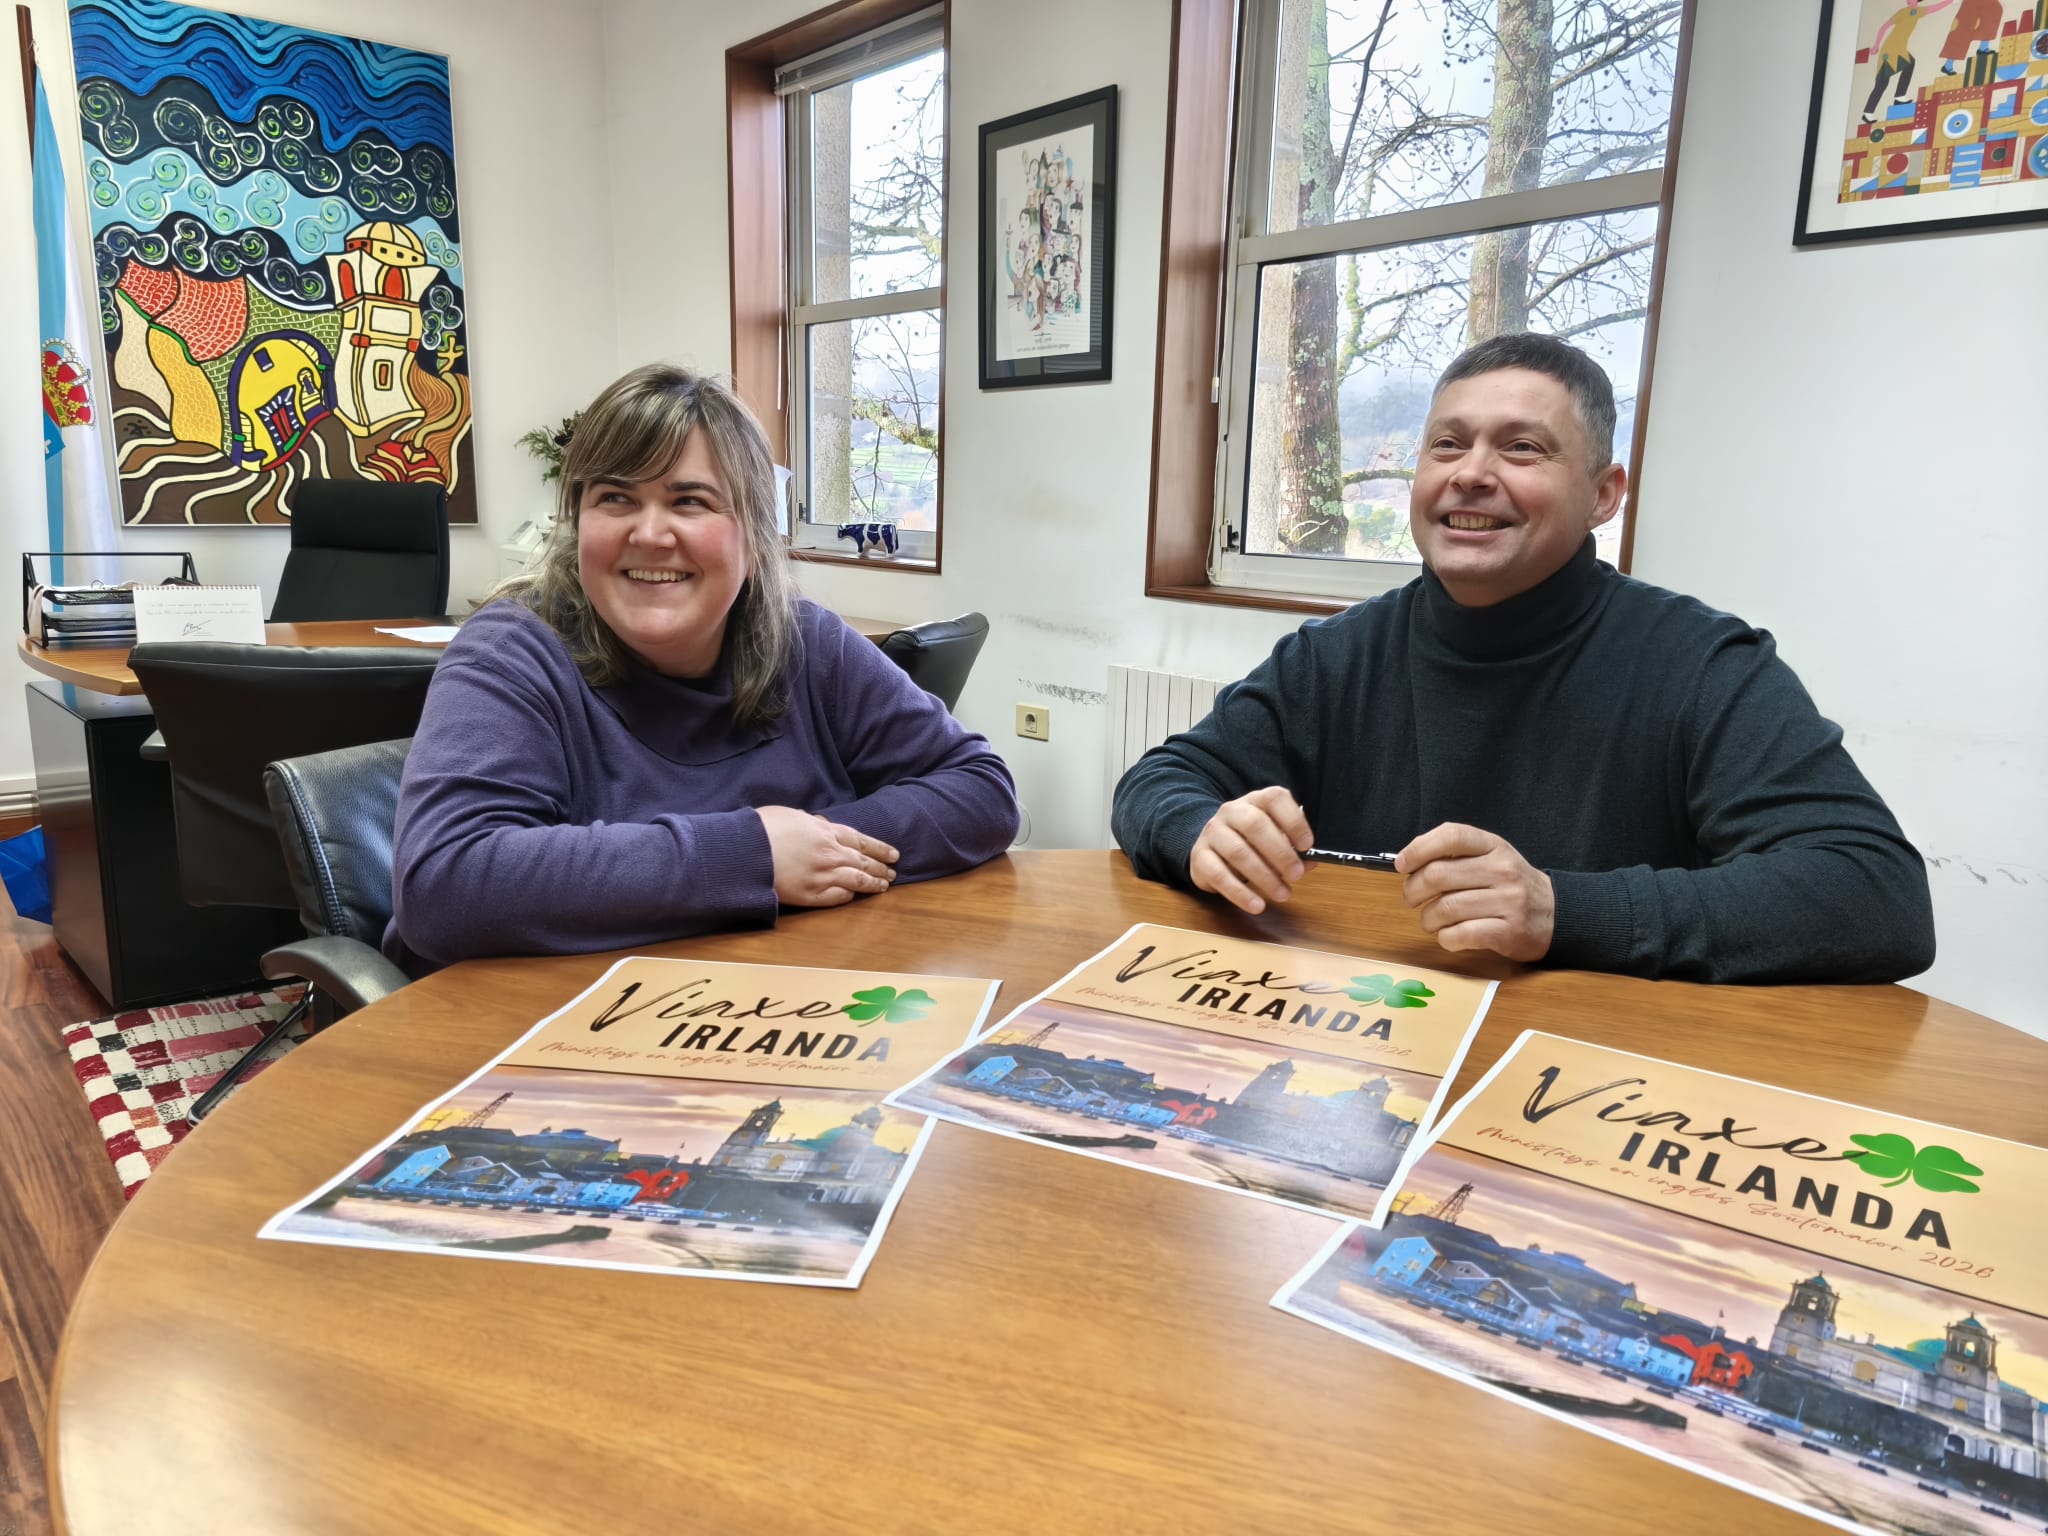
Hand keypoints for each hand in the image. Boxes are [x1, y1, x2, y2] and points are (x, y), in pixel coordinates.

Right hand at [756, 806, 897, 907]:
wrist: (744, 851)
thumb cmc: (762, 828)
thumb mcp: (791, 815)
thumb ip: (811, 823)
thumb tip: (821, 826)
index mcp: (825, 831)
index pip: (861, 840)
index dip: (879, 848)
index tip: (893, 854)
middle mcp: (829, 853)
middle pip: (863, 862)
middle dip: (880, 868)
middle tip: (892, 873)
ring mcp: (821, 876)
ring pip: (856, 881)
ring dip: (872, 884)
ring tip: (883, 887)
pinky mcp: (809, 895)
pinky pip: (836, 897)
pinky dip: (848, 896)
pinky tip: (854, 895)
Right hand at [1189, 786, 1312, 914]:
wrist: (1211, 846)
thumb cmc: (1251, 842)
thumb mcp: (1274, 838)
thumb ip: (1293, 847)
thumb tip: (1310, 862)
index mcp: (1255, 801)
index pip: (1275, 799)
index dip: (1294, 821)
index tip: (1308, 845)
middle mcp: (1231, 811)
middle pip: (1255, 825)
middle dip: (1280, 853)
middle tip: (1296, 875)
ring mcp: (1213, 832)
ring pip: (1237, 851)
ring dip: (1264, 876)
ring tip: (1282, 894)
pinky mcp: (1200, 857)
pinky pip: (1218, 875)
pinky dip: (1240, 893)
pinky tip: (1257, 905)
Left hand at [1396, 823, 1553, 961]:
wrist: (1557, 914)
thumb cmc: (1511, 885)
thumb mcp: (1492, 857)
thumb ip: (1457, 855)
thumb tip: (1407, 863)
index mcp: (1494, 846)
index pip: (1451, 836)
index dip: (1419, 848)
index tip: (1402, 865)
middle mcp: (1502, 870)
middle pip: (1438, 874)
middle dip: (1412, 890)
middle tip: (1411, 899)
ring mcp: (1508, 902)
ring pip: (1445, 908)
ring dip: (1427, 919)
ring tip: (1431, 921)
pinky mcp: (1509, 932)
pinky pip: (1460, 935)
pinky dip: (1445, 938)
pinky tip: (1448, 936)